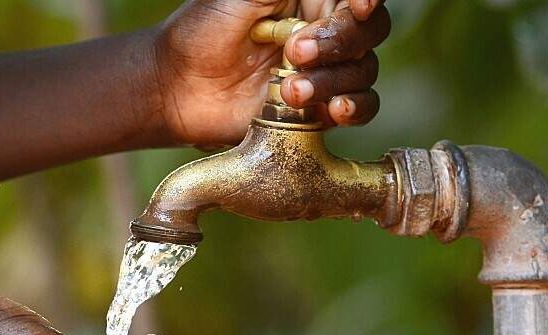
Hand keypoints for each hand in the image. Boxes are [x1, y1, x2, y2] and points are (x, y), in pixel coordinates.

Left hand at [154, 0, 390, 145]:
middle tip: (295, 52)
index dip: (366, 1)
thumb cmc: (204, 31)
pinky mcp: (320, 110)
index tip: (359, 5)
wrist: (179, 87)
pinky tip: (335, 110)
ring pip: (363, 72)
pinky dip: (355, 108)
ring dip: (332, 80)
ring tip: (289, 90)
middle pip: (369, 33)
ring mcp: (325, 73)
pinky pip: (359, 109)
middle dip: (340, 41)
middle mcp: (324, 33)